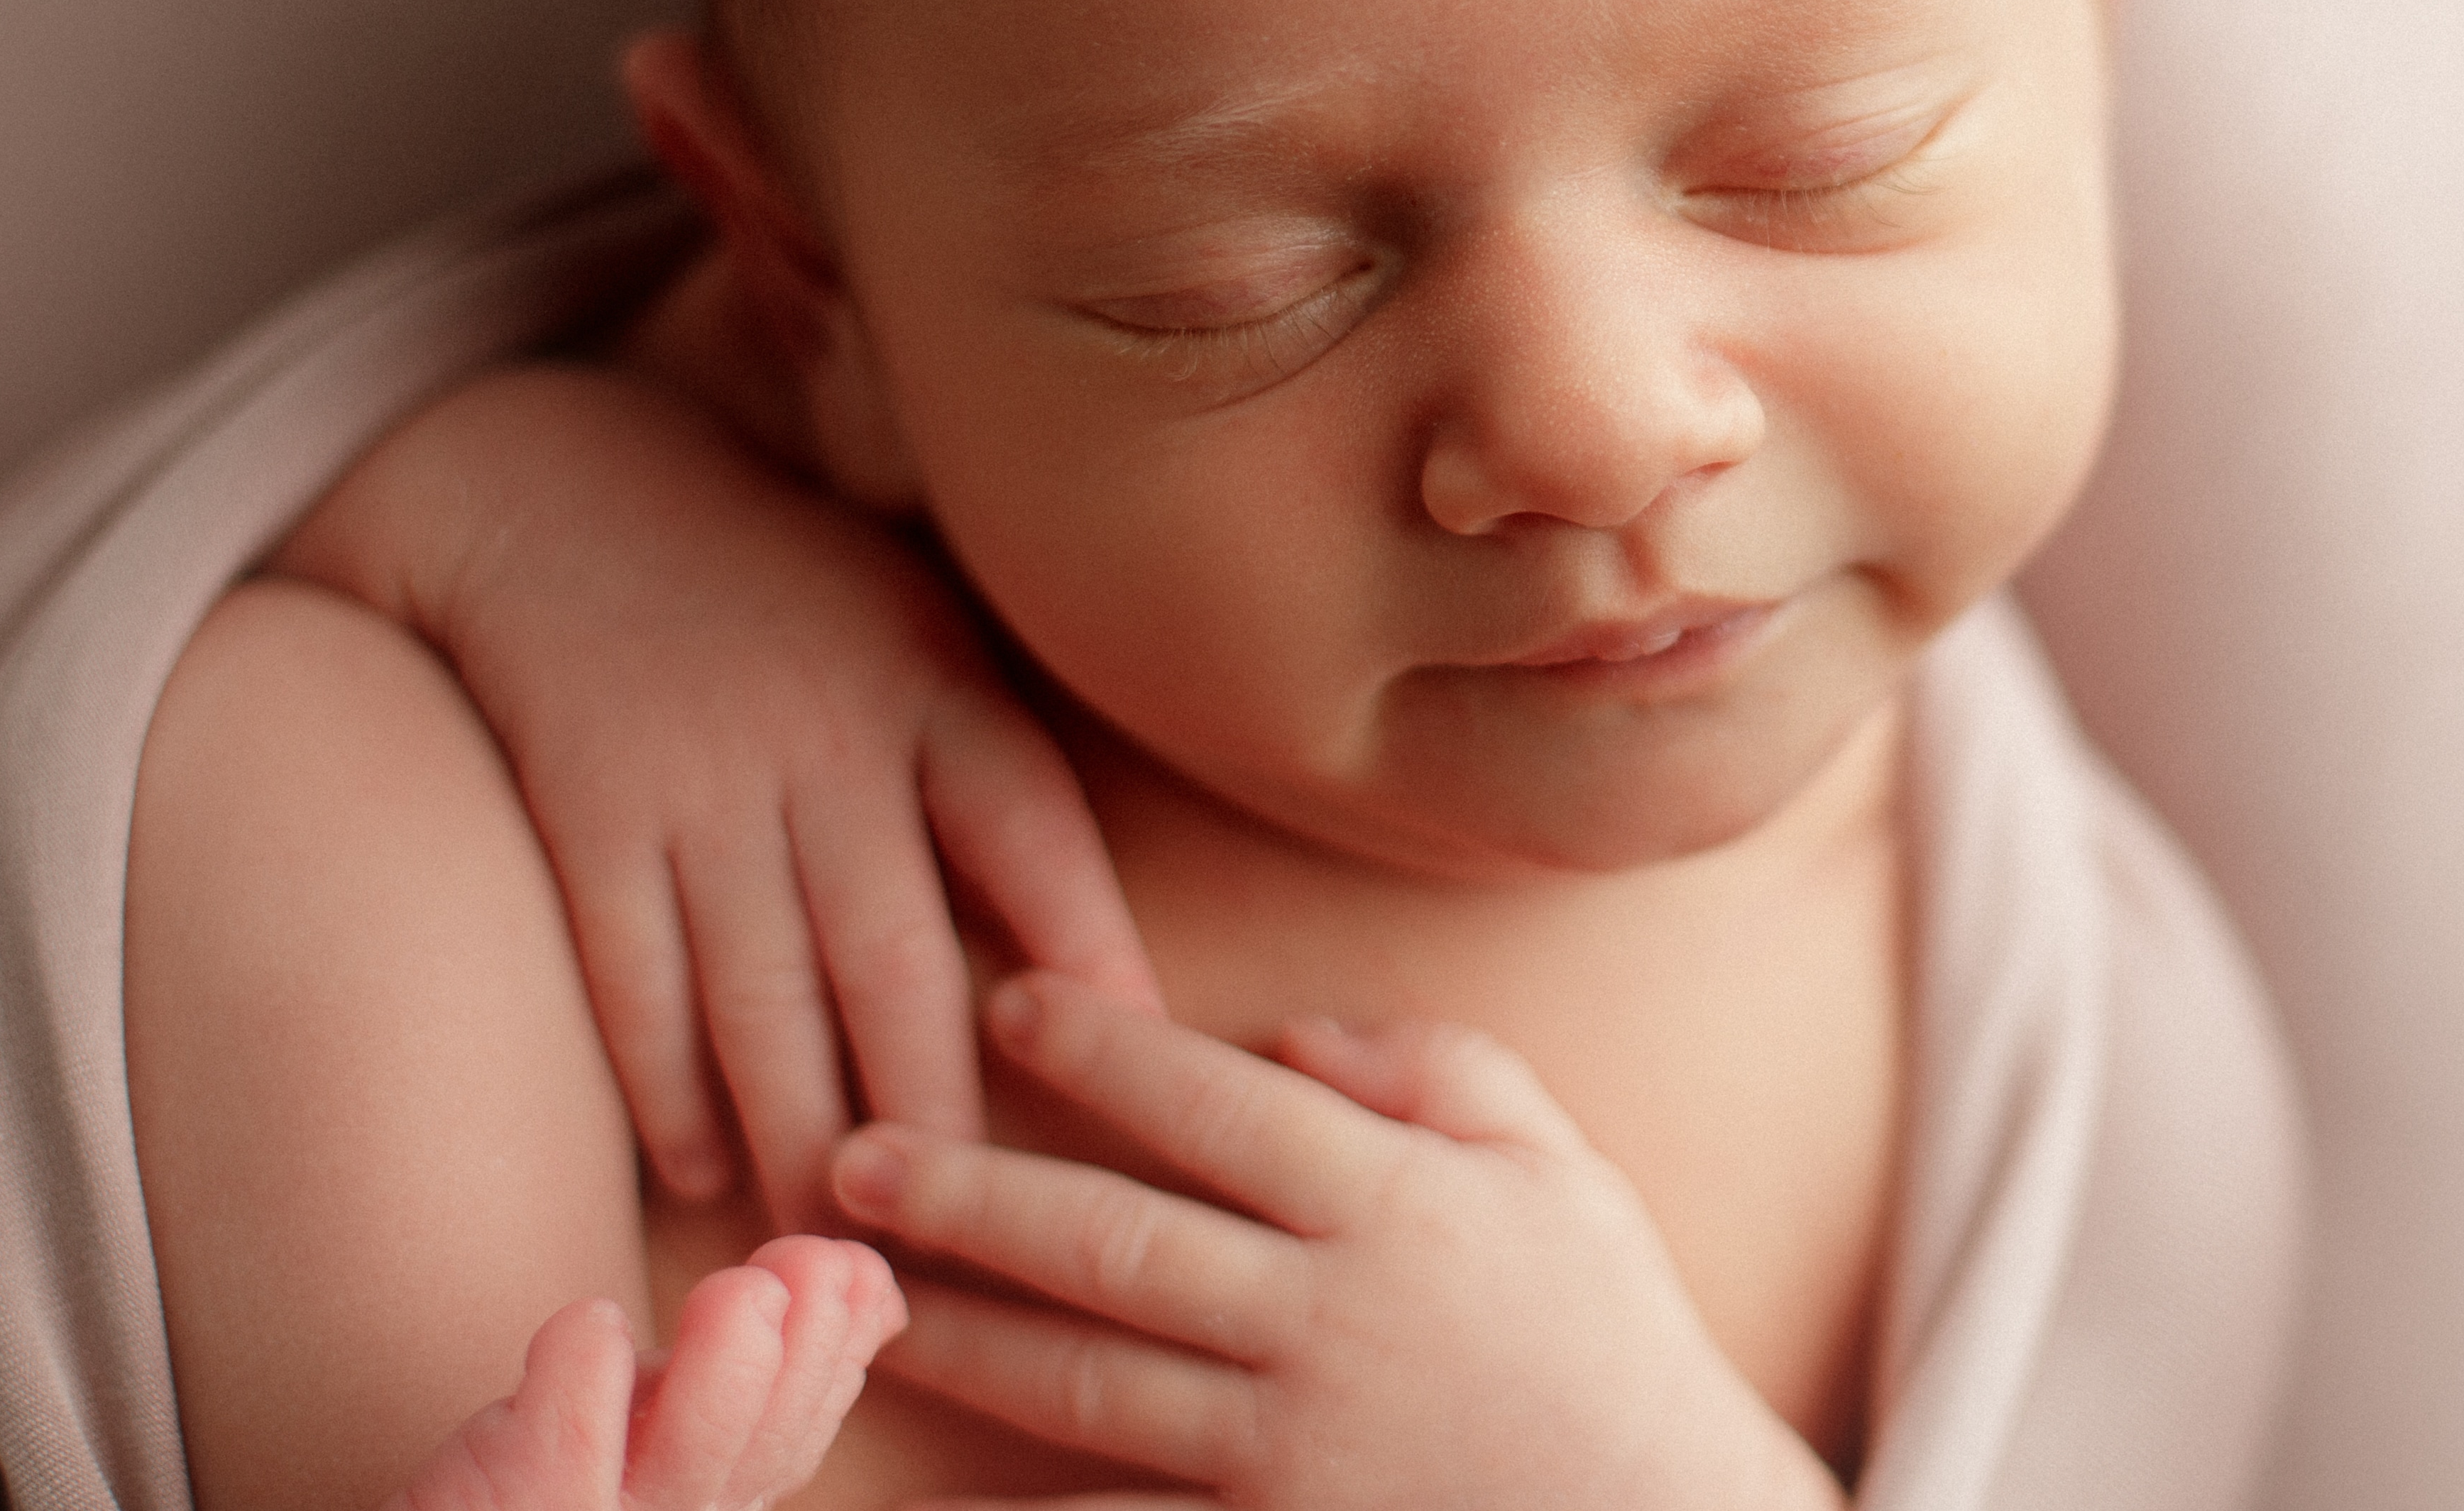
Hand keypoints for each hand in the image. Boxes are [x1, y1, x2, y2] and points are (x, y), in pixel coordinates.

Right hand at [272, 362, 1162, 1226]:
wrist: (574, 493)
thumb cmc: (796, 597)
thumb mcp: (928, 639)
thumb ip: (1001, 780)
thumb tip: (1097, 972)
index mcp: (939, 694)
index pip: (1039, 837)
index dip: (1094, 953)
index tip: (1139, 1065)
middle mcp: (830, 747)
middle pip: (898, 963)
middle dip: (935, 1117)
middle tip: (967, 1242)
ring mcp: (704, 787)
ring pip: (764, 1001)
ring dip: (801, 1137)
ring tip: (836, 1242)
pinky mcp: (592, 819)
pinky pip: (637, 981)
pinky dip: (668, 1090)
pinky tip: (701, 1173)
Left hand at [386, 1237, 901, 1510]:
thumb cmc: (543, 1481)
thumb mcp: (664, 1433)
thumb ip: (762, 1377)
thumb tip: (871, 1286)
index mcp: (714, 1504)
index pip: (802, 1433)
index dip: (844, 1343)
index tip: (855, 1268)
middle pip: (769, 1440)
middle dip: (810, 1335)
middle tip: (803, 1258)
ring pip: (697, 1438)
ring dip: (732, 1342)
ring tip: (733, 1288)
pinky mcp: (523, 1498)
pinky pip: (571, 1411)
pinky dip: (590, 1345)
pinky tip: (591, 1326)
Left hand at [826, 975, 1844, 1510]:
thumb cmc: (1612, 1333)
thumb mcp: (1561, 1165)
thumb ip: (1437, 1071)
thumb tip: (1291, 1033)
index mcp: (1399, 1206)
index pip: (1217, 1102)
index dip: (1104, 1049)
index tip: (1007, 1001)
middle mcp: (1330, 1321)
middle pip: (1116, 1243)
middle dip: (971, 1195)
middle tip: (851, 1155)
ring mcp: (1294, 1448)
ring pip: (1087, 1384)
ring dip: (960, 1338)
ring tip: (859, 1302)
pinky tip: (926, 1501)